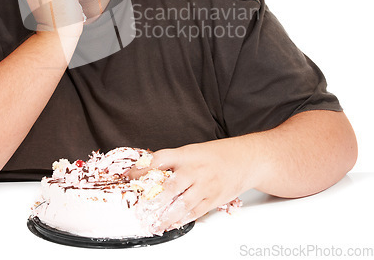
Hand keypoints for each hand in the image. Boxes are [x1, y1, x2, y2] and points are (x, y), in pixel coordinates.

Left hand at [130, 139, 256, 231]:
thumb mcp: (191, 151)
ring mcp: (204, 186)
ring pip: (182, 204)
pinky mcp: (212, 199)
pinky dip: (181, 220)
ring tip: (152, 223)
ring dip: (165, 216)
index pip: (160, 160)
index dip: (143, 168)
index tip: (130, 176)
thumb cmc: (215, 155)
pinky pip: (194, 212)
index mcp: (186, 155)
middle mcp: (194, 171)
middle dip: (153, 199)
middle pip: (170, 186)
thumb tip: (148, 169)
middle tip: (140, 208)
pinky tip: (171, 224)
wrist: (244, 160)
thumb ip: (172, 161)